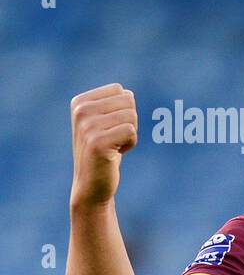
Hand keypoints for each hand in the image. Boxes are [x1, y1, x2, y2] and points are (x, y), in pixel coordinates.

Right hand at [70, 83, 137, 207]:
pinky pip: (131, 131)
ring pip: (131, 116)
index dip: (124, 110)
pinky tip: (116, 153)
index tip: (110, 127)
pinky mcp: (97, 142)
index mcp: (79, 102)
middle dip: (129, 121)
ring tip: (113, 146)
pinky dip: (130, 144)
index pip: (121, 91)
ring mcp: (87, 126)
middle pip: (128, 101)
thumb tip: (129, 93)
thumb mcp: (105, 122)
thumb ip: (115, 103)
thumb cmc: (105, 150)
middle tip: (114, 138)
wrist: (91, 183)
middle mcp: (80, 111)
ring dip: (130, 134)